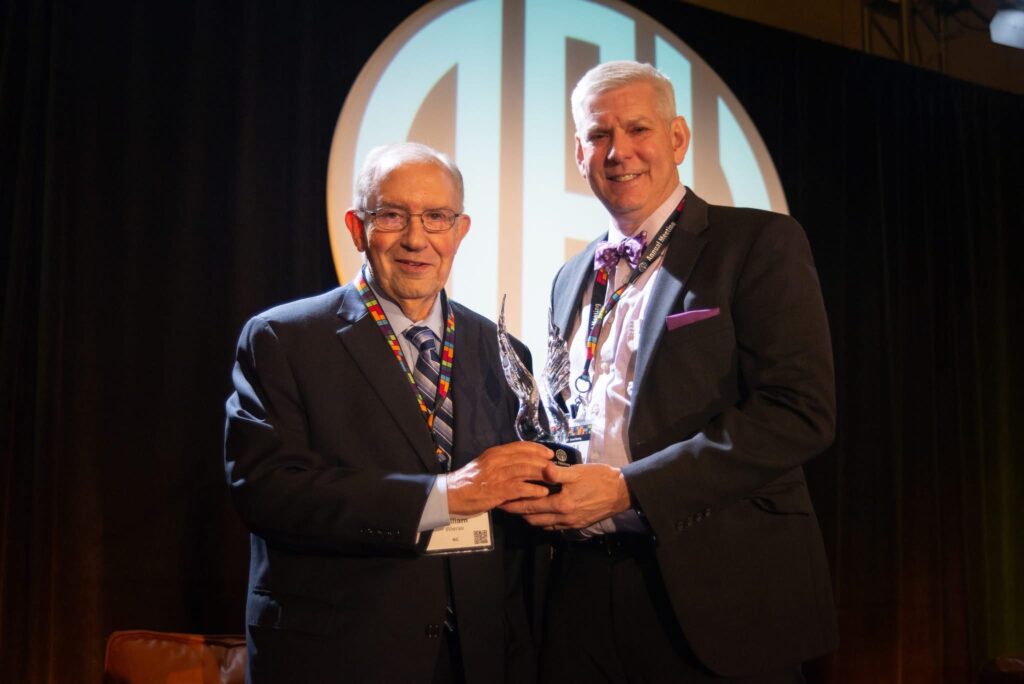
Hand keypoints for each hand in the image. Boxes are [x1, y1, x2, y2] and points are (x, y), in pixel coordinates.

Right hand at [447, 441, 553, 515]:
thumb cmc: (468, 481)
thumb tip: (520, 462)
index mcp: (494, 453)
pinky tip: (542, 493)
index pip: (520, 446)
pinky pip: (520, 488)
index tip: (548, 453)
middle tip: (555, 467)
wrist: (451, 494)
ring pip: (525, 470)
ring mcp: (497, 475)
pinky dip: (533, 490)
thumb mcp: (484, 464)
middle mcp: (497, 460)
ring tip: (553, 479)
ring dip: (542, 475)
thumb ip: (500, 461)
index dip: (537, 449)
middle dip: (543, 462)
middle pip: (526, 458)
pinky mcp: (497, 490)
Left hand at [500, 462, 631, 528]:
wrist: (621, 492)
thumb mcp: (578, 472)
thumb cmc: (599, 478)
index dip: (514, 504)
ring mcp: (571, 524)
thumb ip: (558, 472)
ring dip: (530, 518)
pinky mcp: (578, 525)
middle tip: (506, 506)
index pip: (530, 506)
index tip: (501, 501)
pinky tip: (541, 514)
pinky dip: (544, 522)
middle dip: (518, 513)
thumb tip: (541, 468)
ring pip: (543, 525)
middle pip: (533, 519)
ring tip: (520, 509)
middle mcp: (563, 518)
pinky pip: (555, 527)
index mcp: (561, 504)